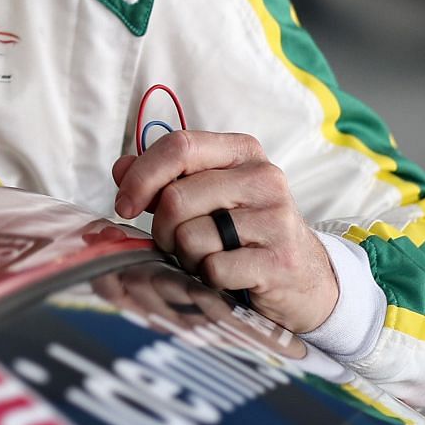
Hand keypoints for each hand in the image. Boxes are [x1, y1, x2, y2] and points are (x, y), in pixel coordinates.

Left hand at [110, 129, 338, 333]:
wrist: (304, 276)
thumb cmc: (244, 230)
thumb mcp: (209, 194)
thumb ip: (164, 178)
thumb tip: (120, 169)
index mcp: (242, 152)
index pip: (179, 146)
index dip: (141, 176)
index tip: (125, 204)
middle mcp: (263, 178)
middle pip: (176, 198)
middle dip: (163, 228)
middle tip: (176, 242)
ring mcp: (275, 219)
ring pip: (191, 236)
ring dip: (186, 256)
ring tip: (208, 256)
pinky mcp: (278, 261)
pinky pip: (213, 269)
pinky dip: (207, 277)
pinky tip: (226, 274)